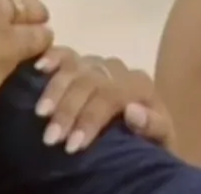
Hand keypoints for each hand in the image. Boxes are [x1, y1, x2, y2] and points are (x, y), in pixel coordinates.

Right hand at [30, 45, 171, 152]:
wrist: (148, 133)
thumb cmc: (151, 141)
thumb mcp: (162, 140)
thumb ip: (154, 126)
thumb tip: (132, 111)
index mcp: (139, 86)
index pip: (111, 96)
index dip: (89, 119)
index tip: (72, 145)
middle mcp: (117, 70)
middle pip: (88, 83)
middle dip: (67, 111)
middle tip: (50, 138)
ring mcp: (97, 64)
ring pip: (73, 68)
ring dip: (54, 91)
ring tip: (39, 114)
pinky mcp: (81, 63)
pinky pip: (65, 54)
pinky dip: (51, 57)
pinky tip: (38, 68)